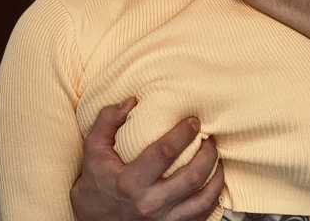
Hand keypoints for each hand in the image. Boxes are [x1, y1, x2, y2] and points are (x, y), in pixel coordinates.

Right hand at [70, 97, 223, 220]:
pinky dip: (213, 196)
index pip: (164, 153)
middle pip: (192, 177)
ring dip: (216, 175)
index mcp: (130, 182)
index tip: (194, 121)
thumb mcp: (93, 150)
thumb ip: (107, 121)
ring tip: (216, 157)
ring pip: (204, 199)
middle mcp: (150, 204)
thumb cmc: (96, 184)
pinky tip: (213, 180)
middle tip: (210, 138)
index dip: (183, 134)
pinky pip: (203, 214)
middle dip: (208, 153)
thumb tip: (131, 101)